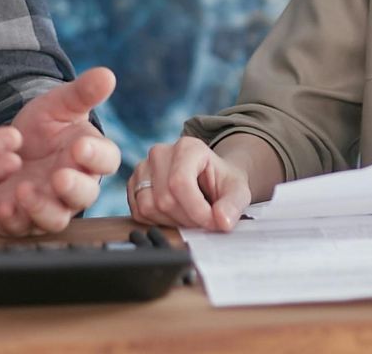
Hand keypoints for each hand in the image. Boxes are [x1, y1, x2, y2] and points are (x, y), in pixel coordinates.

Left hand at [0, 68, 121, 236]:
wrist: (9, 144)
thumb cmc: (44, 126)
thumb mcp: (59, 105)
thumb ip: (82, 93)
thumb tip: (107, 74)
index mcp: (90, 156)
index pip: (105, 160)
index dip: (95, 156)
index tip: (80, 146)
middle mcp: (74, 186)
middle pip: (84, 196)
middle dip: (73, 189)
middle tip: (60, 177)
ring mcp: (49, 204)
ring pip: (55, 219)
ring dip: (41, 208)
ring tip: (24, 190)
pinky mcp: (21, 218)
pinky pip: (21, 228)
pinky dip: (14, 221)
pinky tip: (4, 207)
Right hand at [127, 136, 252, 232]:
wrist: (209, 179)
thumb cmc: (222, 182)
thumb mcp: (238, 191)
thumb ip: (233, 204)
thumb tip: (222, 221)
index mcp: (187, 147)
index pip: (180, 183)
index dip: (196, 210)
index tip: (212, 223)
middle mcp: (161, 153)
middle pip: (165, 198)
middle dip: (187, 219)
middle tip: (203, 221)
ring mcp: (143, 167)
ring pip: (148, 207)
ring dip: (172, 222)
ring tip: (189, 217)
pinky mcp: (133, 184)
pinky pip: (138, 212)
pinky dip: (157, 222)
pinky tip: (174, 216)